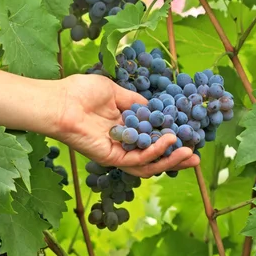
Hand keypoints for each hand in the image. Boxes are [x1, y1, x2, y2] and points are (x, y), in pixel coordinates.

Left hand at [53, 74, 199, 177]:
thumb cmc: (80, 93)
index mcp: (122, 127)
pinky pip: (136, 160)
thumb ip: (135, 102)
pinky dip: (154, 152)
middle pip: (152, 156)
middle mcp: (121, 142)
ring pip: (147, 164)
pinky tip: (168, 142)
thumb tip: (154, 107)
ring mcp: (116, 152)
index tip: (188, 135)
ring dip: (169, 160)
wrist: (60, 101)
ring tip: (189, 154)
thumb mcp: (114, 91)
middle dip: (174, 158)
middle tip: (195, 156)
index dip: (169, 138)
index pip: (150, 138)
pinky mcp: (110, 157)